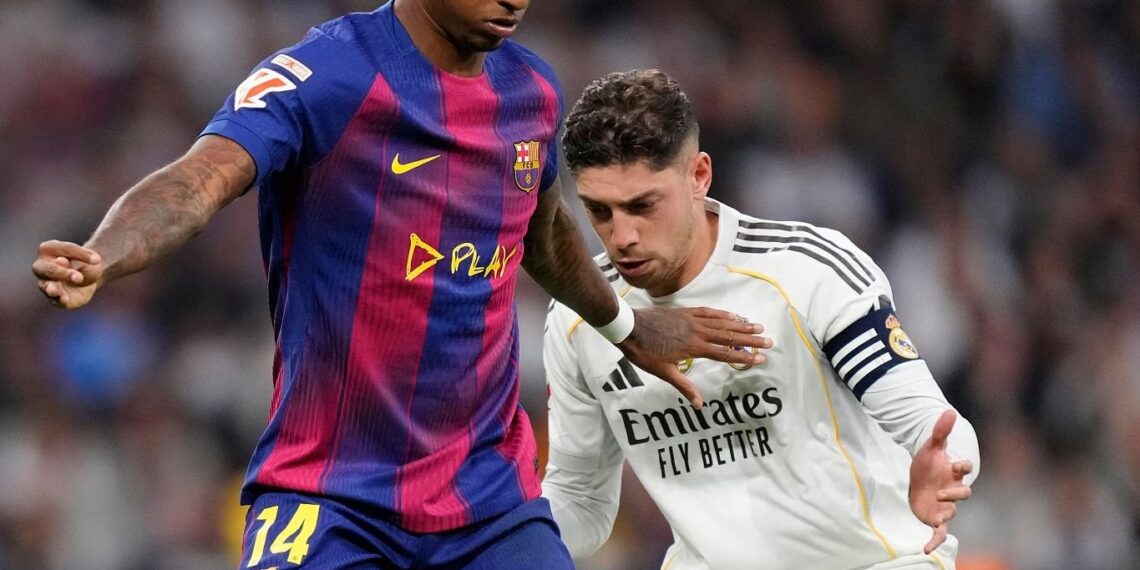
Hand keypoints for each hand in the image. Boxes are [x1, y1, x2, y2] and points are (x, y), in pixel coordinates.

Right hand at [32, 240, 105, 309]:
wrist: (89, 277)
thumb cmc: (83, 263)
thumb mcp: (88, 256)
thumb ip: (79, 256)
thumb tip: (61, 261)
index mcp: (48, 249)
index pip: (62, 249)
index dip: (79, 254)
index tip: (97, 260)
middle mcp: (41, 267)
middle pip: (48, 269)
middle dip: (63, 273)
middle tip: (79, 277)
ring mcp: (45, 283)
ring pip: (45, 285)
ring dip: (52, 288)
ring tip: (53, 290)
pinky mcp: (54, 298)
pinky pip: (54, 300)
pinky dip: (59, 299)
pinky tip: (64, 299)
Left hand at [616, 307, 772, 407]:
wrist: (630, 328)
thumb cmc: (645, 353)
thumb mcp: (663, 373)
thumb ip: (684, 386)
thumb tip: (698, 405)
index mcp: (694, 348)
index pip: (725, 354)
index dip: (744, 357)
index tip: (761, 359)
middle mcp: (697, 332)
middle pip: (729, 336)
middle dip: (750, 339)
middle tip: (768, 341)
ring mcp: (692, 320)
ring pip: (722, 322)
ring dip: (741, 325)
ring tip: (757, 326)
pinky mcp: (685, 312)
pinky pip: (708, 312)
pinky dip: (722, 314)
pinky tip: (732, 315)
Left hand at [909, 409, 972, 553]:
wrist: (919, 479)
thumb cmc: (928, 464)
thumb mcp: (931, 447)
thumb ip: (941, 431)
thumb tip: (949, 410)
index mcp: (954, 471)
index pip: (965, 468)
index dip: (963, 467)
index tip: (956, 464)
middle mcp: (954, 489)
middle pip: (964, 492)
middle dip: (955, 493)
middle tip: (942, 493)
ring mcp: (947, 505)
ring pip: (953, 511)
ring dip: (946, 513)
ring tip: (936, 516)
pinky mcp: (937, 518)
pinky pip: (940, 532)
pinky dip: (935, 541)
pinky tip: (926, 550)